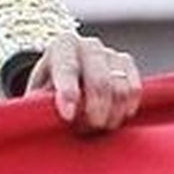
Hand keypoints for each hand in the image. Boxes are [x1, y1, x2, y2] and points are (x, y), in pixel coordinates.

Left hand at [25, 34, 141, 131]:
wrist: (67, 72)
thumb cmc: (50, 84)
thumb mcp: (38, 90)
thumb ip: (39, 100)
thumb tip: (39, 115)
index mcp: (62, 46)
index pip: (67, 68)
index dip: (68, 93)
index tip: (67, 115)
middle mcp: (89, 46)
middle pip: (100, 81)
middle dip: (95, 111)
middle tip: (88, 128)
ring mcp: (111, 54)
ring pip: (120, 89)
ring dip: (111, 114)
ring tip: (97, 125)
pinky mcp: (128, 64)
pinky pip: (134, 90)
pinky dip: (126, 109)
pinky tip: (113, 116)